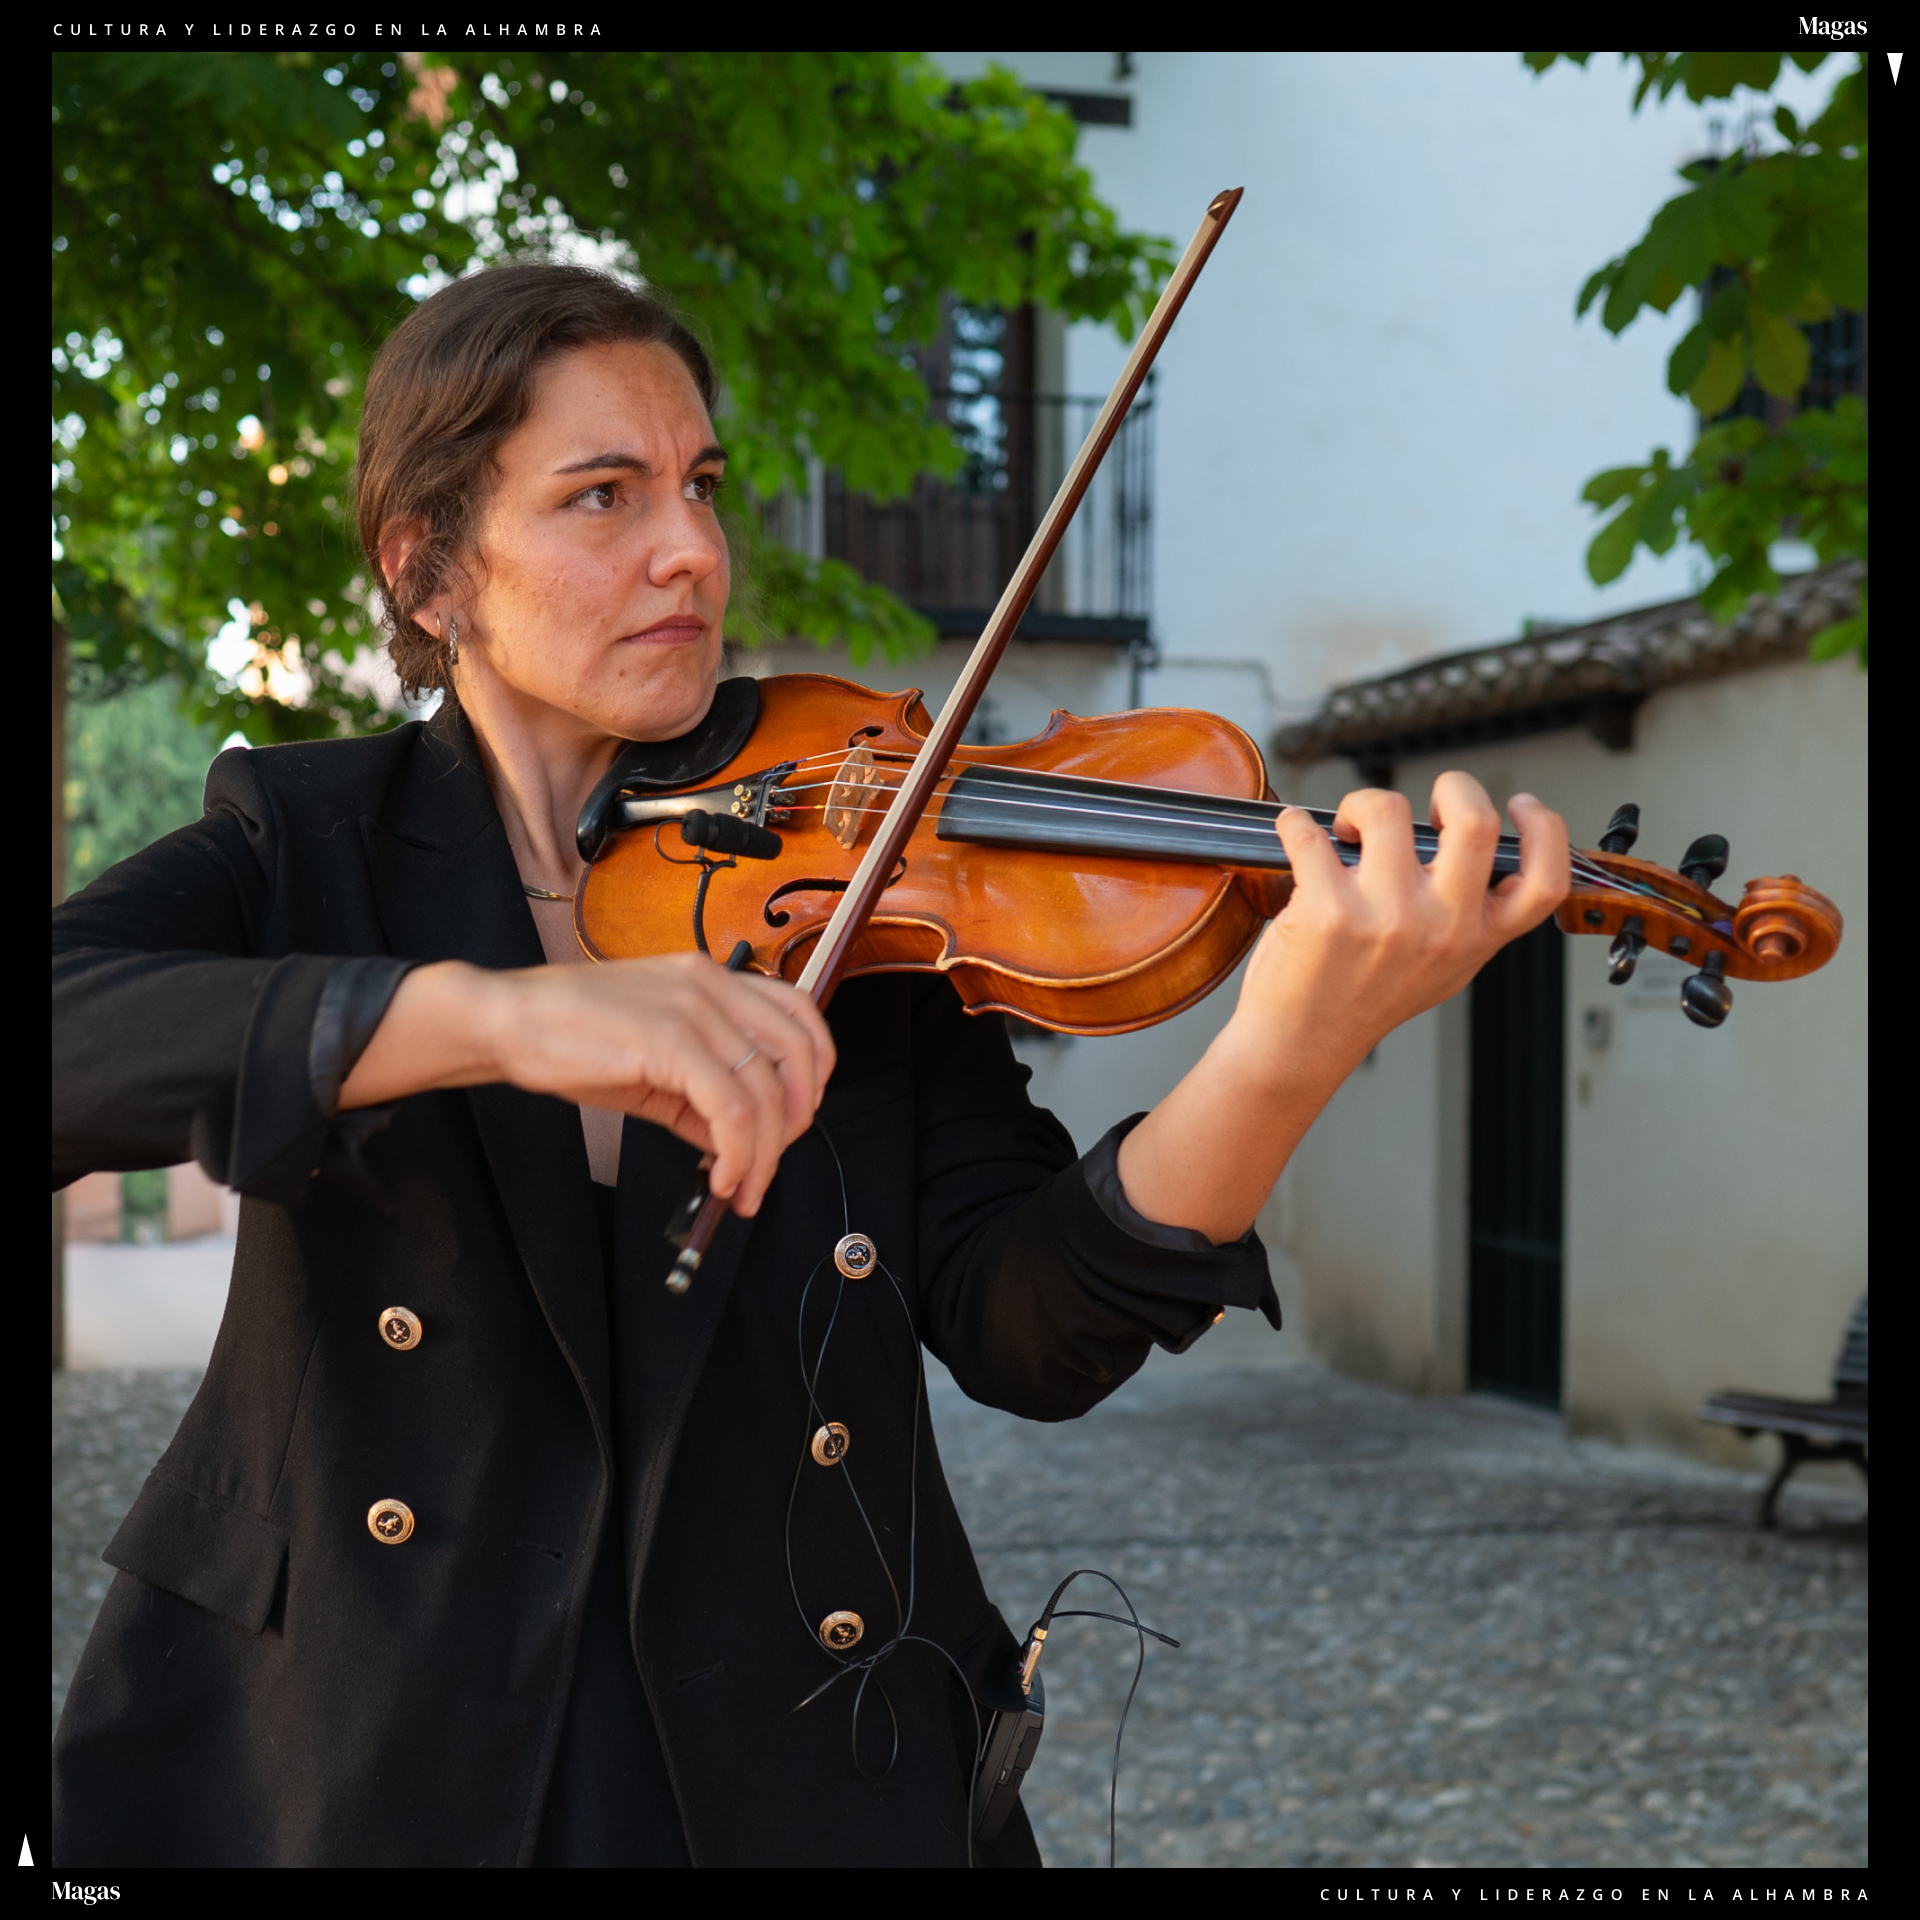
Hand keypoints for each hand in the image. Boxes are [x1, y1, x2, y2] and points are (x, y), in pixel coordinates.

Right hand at [340, 953, 834, 1215]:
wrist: (506, 1020)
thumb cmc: (570, 1035)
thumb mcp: (652, 1059)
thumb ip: (698, 1093)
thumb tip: (733, 1141)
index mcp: (712, 978)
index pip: (799, 1016)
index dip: (813, 1074)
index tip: (793, 1121)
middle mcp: (712, 984)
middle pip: (799, 1052)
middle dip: (797, 1118)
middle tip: (772, 1163)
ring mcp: (694, 1009)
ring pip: (766, 1089)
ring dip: (765, 1153)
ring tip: (744, 1187)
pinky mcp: (670, 1041)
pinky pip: (730, 1108)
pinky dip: (738, 1153)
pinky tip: (723, 1177)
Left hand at [1236, 773, 1569, 1080]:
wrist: (1301, 1043)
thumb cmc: (1364, 1001)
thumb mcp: (1443, 968)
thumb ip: (1469, 920)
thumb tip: (1485, 859)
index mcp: (1475, 939)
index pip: (1544, 881)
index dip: (1546, 830)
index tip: (1522, 805)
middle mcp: (1439, 927)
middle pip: (1475, 822)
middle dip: (1453, 786)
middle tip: (1427, 801)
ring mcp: (1385, 916)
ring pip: (1387, 809)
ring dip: (1361, 803)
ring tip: (1348, 829)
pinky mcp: (1328, 909)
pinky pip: (1310, 832)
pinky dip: (1295, 823)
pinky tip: (1295, 832)